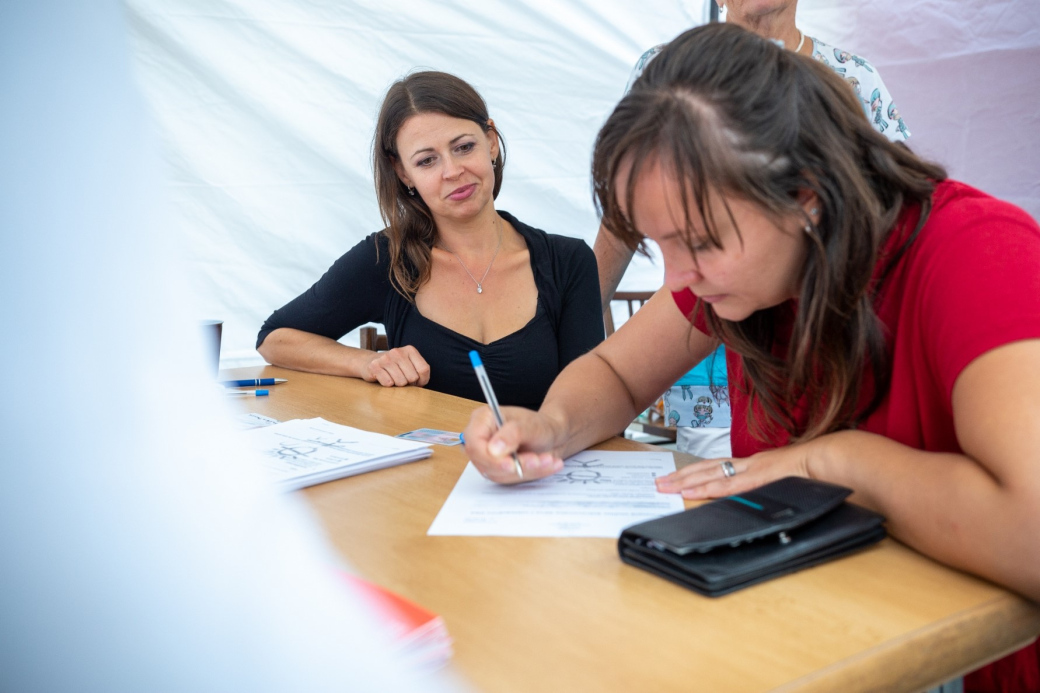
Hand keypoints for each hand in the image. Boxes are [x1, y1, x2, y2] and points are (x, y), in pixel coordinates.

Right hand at [360, 346, 430, 387]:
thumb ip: (419, 372)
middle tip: (402, 379)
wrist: (369, 361)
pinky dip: (387, 385)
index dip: (423, 380)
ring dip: (398, 385)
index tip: (417, 382)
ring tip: (393, 378)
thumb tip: (422, 384)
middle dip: (409, 383)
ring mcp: (385, 358)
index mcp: (410, 350)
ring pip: (401, 382)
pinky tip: (384, 378)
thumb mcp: (409, 365)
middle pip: (413, 377)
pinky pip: (388, 383)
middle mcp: (398, 352)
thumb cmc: (394, 367)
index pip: (424, 369)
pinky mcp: (374, 366)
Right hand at [462, 405, 564, 483]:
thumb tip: (493, 449)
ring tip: (547, 460)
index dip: (490, 458)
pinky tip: (546, 464)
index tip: (510, 464)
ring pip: (499, 474)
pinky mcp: (497, 470)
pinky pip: (509, 480)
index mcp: (482, 420)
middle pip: (484, 463)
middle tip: (537, 460)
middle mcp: (481, 439)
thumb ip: (512, 433)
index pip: (474, 444)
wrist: (552, 436)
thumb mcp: (531, 425)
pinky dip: (530, 474)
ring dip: (526, 470)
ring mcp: (487, 457)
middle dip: (514, 466)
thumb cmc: (539, 425)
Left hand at [656, 438, 822, 498]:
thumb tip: (773, 506)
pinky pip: (729, 484)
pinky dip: (709, 488)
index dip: (700, 473)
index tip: (680, 479)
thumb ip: (782, 493)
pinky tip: (693, 491)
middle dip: (682, 475)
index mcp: (761, 466)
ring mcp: (756, 469)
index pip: (723, 468)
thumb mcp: (797, 485)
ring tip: (665, 487)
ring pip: (713, 474)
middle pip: (709, 467)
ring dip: (687, 481)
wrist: (841, 458)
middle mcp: (753, 464)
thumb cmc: (826, 472)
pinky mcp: (762, 477)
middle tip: (659, 482)